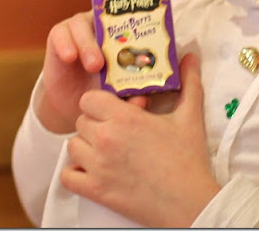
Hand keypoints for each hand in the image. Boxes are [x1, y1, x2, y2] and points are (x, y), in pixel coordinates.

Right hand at [37, 0, 148, 133]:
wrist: (83, 104)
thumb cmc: (112, 85)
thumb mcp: (132, 78)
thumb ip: (142, 78)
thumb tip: (159, 84)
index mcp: (121, 20)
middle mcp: (99, 16)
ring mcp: (78, 26)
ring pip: (83, 22)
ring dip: (91, 43)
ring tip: (97, 66)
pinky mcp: (59, 39)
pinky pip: (62, 36)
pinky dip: (69, 46)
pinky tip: (72, 59)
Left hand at [61, 54, 219, 227]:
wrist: (189, 202)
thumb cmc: (188, 158)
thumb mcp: (190, 116)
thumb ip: (189, 82)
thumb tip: (190, 56)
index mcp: (125, 118)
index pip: (90, 98)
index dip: (100, 101)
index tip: (113, 108)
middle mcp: (106, 139)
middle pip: (81, 120)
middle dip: (95, 122)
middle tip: (114, 129)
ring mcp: (97, 167)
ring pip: (73, 146)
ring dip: (85, 146)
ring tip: (105, 149)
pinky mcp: (95, 191)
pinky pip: (67, 176)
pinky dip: (76, 173)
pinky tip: (94, 171)